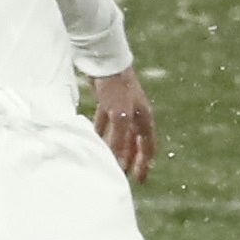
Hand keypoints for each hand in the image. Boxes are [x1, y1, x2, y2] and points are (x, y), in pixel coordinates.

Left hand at [90, 67, 156, 182]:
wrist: (105, 59)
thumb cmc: (117, 87)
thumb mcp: (119, 117)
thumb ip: (119, 140)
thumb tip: (118, 164)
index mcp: (144, 118)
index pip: (147, 146)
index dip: (144, 163)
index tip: (140, 180)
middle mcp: (135, 114)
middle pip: (133, 142)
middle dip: (129, 159)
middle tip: (123, 176)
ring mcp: (121, 107)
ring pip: (119, 133)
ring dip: (114, 147)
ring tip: (107, 161)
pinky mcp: (107, 101)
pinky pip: (105, 122)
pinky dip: (101, 132)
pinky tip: (92, 139)